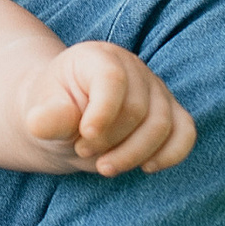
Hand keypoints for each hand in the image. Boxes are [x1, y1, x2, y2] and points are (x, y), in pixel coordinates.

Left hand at [21, 41, 196, 178]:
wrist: (68, 121)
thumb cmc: (55, 113)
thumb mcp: (41, 114)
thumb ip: (45, 118)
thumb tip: (40, 124)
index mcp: (98, 58)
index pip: (113, 80)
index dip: (103, 112)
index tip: (85, 137)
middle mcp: (133, 68)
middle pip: (138, 109)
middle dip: (111, 140)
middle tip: (82, 152)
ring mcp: (155, 90)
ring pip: (162, 125)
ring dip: (134, 154)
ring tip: (104, 166)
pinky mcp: (170, 113)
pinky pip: (184, 132)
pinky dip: (170, 154)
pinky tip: (146, 167)